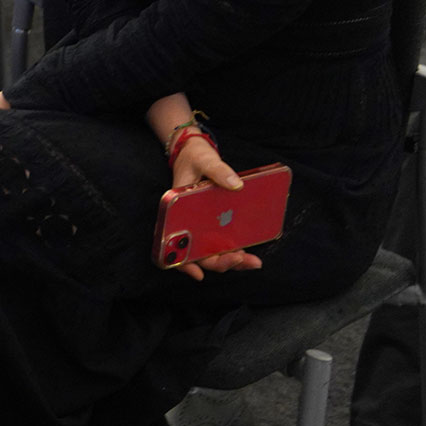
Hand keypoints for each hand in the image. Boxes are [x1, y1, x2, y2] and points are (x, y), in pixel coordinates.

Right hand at [163, 138, 263, 280]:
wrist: (194, 150)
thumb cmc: (194, 157)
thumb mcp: (204, 159)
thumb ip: (219, 170)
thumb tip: (237, 184)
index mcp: (175, 210)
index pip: (173, 243)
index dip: (182, 263)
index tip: (198, 274)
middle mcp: (186, 222)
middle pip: (198, 253)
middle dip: (221, 262)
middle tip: (244, 260)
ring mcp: (200, 224)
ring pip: (211, 251)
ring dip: (230, 260)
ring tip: (252, 261)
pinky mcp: (212, 222)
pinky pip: (220, 241)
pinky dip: (232, 250)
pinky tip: (247, 252)